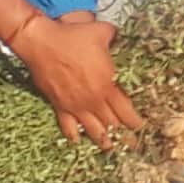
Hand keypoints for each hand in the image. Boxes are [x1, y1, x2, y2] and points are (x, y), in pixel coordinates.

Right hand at [12, 15, 140, 151]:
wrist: (42, 43)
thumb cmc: (74, 37)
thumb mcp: (102, 32)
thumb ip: (115, 37)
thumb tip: (119, 36)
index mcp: (108, 85)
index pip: (126, 110)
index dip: (134, 122)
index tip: (141, 129)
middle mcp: (93, 99)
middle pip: (112, 124)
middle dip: (123, 136)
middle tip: (131, 145)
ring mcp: (75, 105)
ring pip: (92, 129)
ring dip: (102, 141)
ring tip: (110, 150)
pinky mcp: (58, 105)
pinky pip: (67, 125)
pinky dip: (73, 135)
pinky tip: (77, 142)